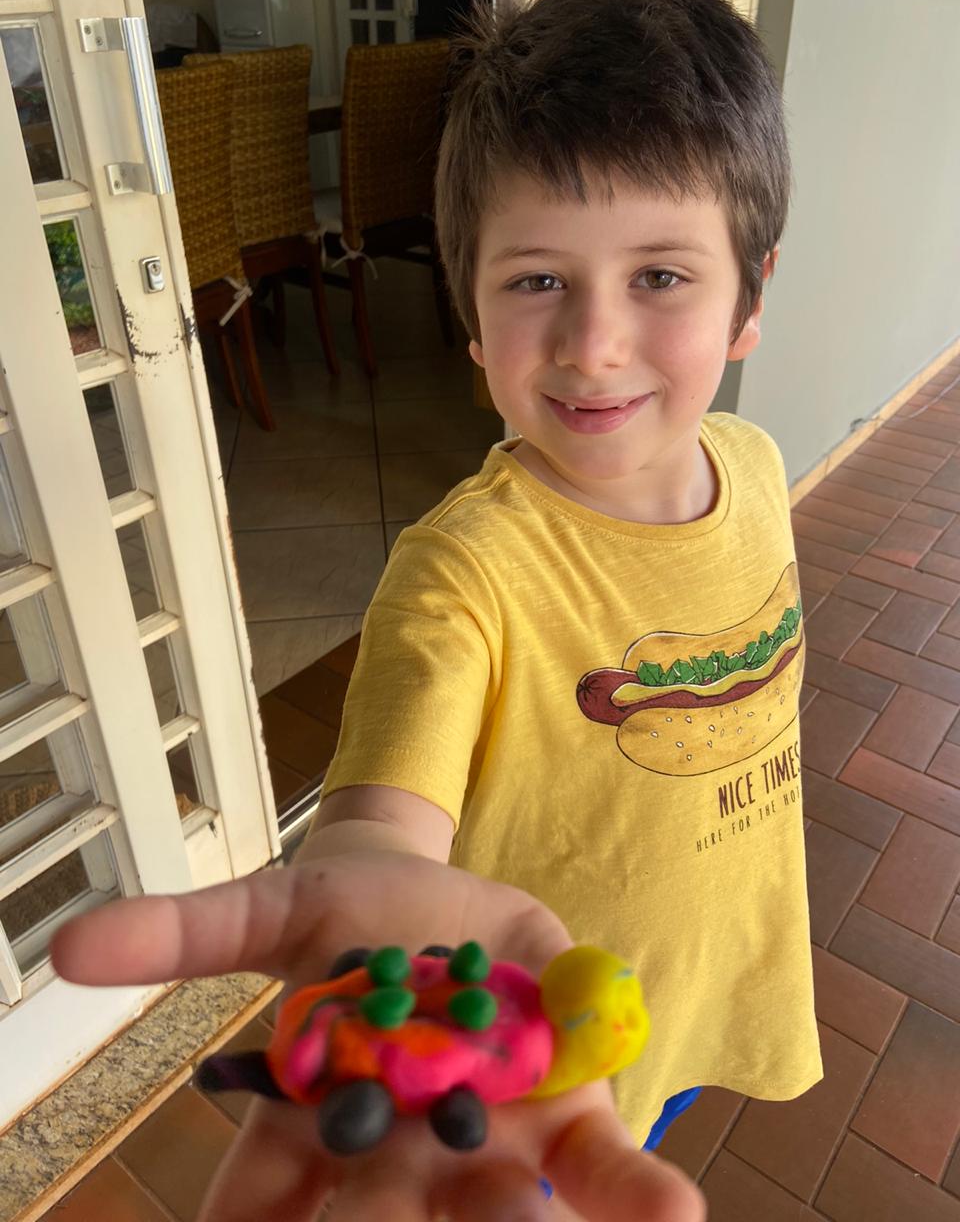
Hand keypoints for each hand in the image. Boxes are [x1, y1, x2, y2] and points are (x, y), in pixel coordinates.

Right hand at [52, 851, 703, 1221]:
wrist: (441, 893)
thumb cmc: (346, 911)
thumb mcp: (270, 909)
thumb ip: (186, 933)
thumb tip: (66, 944)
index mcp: (318, 1123)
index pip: (263, 1208)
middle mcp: (401, 1154)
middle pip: (387, 1220)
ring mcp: (491, 1138)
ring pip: (501, 1209)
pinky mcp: (568, 1109)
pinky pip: (601, 1166)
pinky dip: (633, 1197)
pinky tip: (670, 1216)